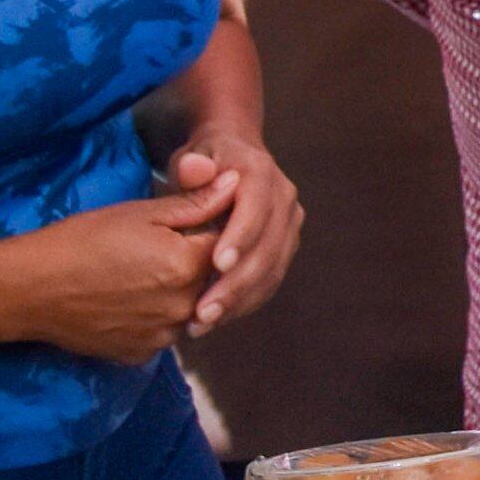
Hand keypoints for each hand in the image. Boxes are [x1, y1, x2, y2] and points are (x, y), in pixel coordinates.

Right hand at [0, 186, 232, 363]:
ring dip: (175, 293)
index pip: (223, 244)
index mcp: (188, 265)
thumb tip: (237, 184)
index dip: (202, 230)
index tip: (176, 226)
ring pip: (187, 308)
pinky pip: (163, 332)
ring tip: (135, 276)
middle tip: (148, 252)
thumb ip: (196, 202)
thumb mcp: (141, 213)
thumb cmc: (83, 240)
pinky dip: (153, 317)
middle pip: (208, 280)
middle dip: (192, 263)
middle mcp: (184, 306)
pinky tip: (126, 301)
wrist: (31, 288)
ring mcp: (164, 335)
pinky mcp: (143, 354)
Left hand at [169, 128, 304, 332]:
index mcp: (260, 172)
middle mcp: (284, 198)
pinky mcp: (285, 247)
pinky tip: (216, 319)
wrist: (233, 157)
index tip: (217, 265)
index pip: (256, 207)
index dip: (241, 236)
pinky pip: (270, 280)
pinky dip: (245, 303)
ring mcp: (289, 225)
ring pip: (272, 270)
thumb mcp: (192, 155)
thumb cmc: (204, 159)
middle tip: (203, 311)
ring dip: (240, 301)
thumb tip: (195, 168)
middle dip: (237, 283)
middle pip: (268, 246)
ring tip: (203, 324)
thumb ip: (190, 166)